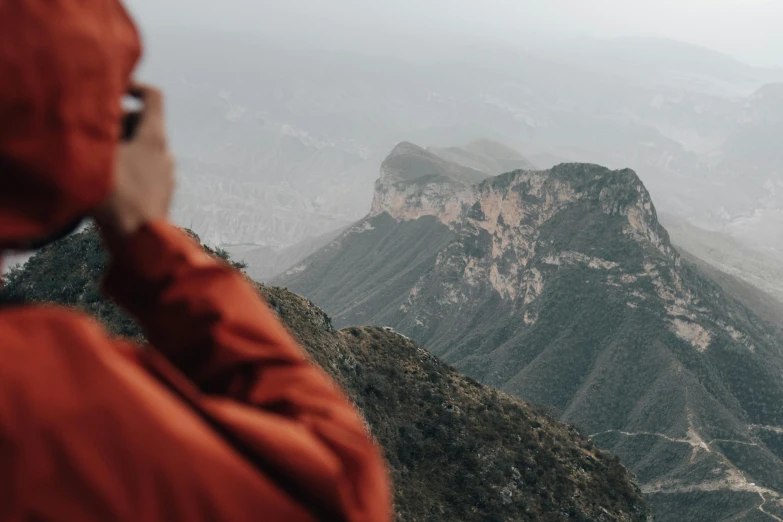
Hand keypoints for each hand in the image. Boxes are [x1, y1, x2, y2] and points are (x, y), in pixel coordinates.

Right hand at [93, 84, 174, 242]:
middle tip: (96, 131)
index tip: (112, 92)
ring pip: (143, 148)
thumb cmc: (118, 197)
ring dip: (122, 146)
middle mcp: (165, 152)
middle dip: (120, 121)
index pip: (154, 97)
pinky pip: (145, 170)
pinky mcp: (161, 194)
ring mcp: (166, 174)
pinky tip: (108, 181)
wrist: (140, 243)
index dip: (134, 87)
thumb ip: (98, 130)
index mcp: (155, 137)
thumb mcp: (100, 155)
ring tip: (98, 158)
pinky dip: (129, 166)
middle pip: (145, 123)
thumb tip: (93, 112)